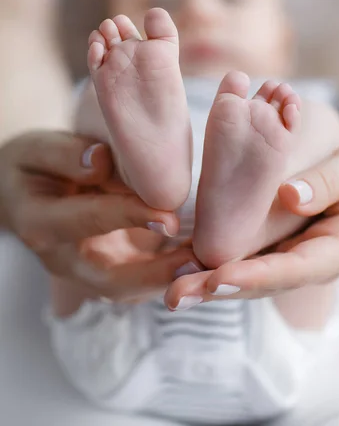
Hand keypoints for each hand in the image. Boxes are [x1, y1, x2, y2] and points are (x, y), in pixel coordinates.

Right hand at [0, 131, 198, 296]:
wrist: (24, 193)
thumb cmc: (31, 166)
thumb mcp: (35, 149)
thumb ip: (63, 154)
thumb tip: (100, 161)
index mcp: (40, 223)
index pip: (87, 221)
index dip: (127, 217)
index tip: (168, 216)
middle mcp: (63, 259)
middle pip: (110, 281)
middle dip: (156, 276)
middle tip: (198, 264)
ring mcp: (86, 271)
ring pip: (130, 290)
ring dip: (170, 282)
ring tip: (212, 266)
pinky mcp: (108, 269)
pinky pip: (140, 280)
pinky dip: (171, 274)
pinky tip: (204, 256)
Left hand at [164, 137, 338, 307]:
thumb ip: (334, 179)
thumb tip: (289, 195)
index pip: (297, 268)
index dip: (256, 276)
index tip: (217, 279)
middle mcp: (315, 258)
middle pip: (265, 281)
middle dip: (220, 289)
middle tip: (176, 296)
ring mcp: (297, 252)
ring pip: (252, 271)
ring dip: (211, 281)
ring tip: (172, 284)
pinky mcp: (283, 240)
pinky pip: (251, 252)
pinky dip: (219, 257)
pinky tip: (186, 258)